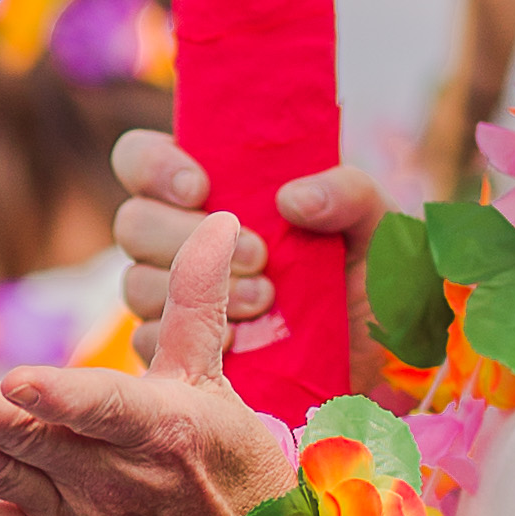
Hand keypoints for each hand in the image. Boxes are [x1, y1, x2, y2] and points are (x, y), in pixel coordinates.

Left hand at [0, 215, 299, 515]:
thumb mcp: (216, 380)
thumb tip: (217, 221)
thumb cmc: (234, 464)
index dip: (61, 397)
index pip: (106, 410)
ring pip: (6, 478)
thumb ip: (196, 300)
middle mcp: (118, 480)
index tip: (15, 379)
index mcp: (163, 431)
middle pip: (36, 441)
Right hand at [112, 126, 382, 362]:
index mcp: (215, 188)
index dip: (153, 166)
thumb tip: (291, 199)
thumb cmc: (372, 277)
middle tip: (260, 255)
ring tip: (265, 301)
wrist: (381, 356)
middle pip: (132, 222)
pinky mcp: (176, 349)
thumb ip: (348, 193)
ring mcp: (172, 295)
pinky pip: (148, 340)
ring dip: (196, 292)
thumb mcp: (378, 223)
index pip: (140, 158)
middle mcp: (182, 236)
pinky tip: (238, 342)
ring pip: (136, 282)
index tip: (201, 189)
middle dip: (188, 238)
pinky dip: (188, 339)